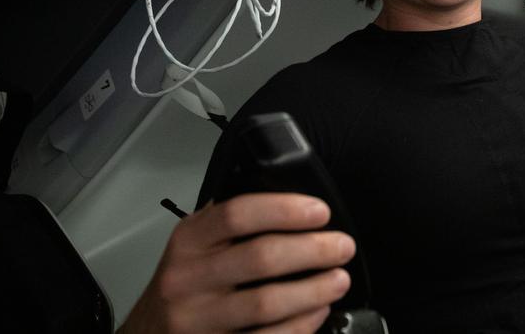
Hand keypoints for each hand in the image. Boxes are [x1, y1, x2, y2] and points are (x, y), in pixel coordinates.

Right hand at [118, 193, 355, 333]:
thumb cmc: (182, 286)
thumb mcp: (193, 244)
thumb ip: (230, 223)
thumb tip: (292, 203)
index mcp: (189, 241)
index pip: (238, 214)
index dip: (285, 209)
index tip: (319, 212)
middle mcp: (188, 279)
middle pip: (261, 258)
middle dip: (312, 250)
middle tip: (342, 247)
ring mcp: (197, 320)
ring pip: (266, 304)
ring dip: (313, 291)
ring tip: (338, 280)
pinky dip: (298, 327)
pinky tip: (317, 312)